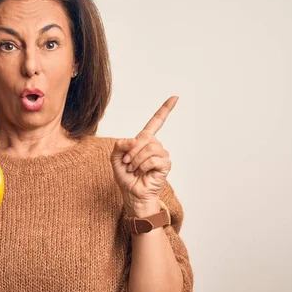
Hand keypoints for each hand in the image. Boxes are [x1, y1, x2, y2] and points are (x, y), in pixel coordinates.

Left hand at [110, 96, 177, 216]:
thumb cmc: (125, 176)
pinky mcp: (165, 165)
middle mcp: (156, 145)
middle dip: (131, 151)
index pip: (156, 122)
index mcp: (145, 141)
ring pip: (149, 148)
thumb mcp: (115, 157)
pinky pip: (153, 159)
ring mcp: (162, 155)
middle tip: (126, 163)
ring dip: (136, 160)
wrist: (131, 193)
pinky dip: (143, 166)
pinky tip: (142, 172)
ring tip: (133, 169)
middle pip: (145, 137)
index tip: (175, 97)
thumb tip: (136, 140)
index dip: (165, 109)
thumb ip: (120, 144)